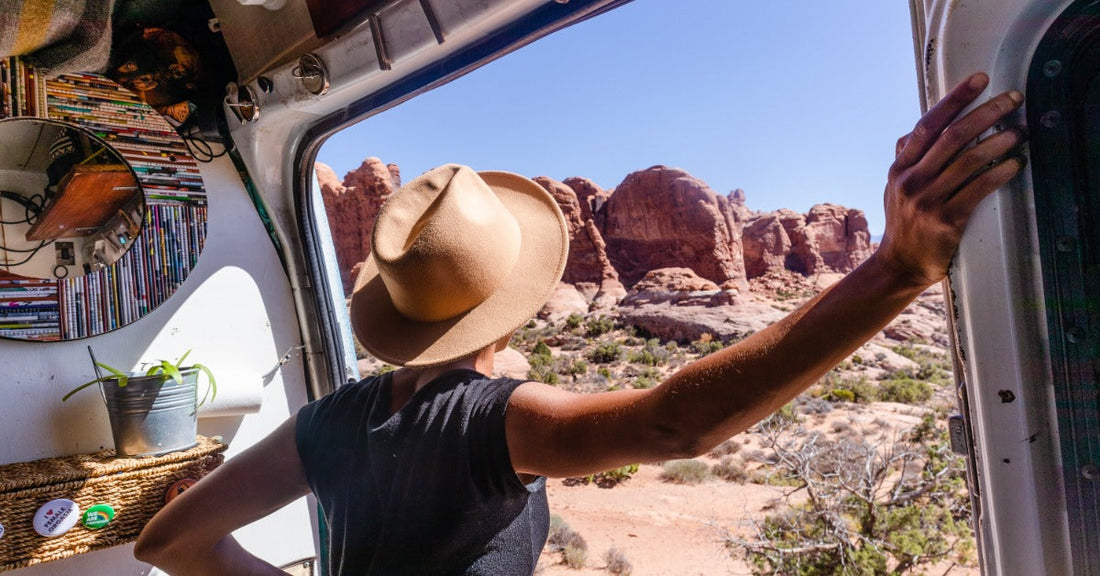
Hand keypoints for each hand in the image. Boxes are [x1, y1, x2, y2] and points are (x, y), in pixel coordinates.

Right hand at [877, 72, 1025, 286]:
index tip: (979, 79)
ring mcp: (927, 201)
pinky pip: (978, 190)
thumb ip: (907, 159)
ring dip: (999, 141)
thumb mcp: (894, 187)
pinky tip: (1016, 163)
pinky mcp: (945, 221)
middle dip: (987, 112)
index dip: (955, 99)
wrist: (899, 265)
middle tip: (1013, 98)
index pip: (928, 124)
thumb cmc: (904, 222)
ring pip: (968, 161)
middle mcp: (911, 181)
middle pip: (953, 136)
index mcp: (899, 168)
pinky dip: (1000, 173)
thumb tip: (915, 131)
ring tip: (1021, 130)